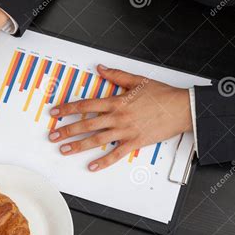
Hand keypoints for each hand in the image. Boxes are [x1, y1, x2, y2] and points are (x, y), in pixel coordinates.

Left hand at [49, 64, 191, 170]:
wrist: (182, 109)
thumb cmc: (161, 95)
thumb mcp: (137, 80)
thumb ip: (116, 75)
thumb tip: (100, 68)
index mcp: (116, 101)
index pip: (86, 105)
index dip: (68, 109)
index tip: (55, 112)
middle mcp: (117, 117)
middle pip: (86, 124)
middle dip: (67, 130)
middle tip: (52, 135)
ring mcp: (125, 131)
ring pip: (96, 140)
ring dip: (78, 146)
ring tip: (64, 150)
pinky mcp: (134, 142)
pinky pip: (116, 154)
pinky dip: (103, 161)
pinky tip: (92, 166)